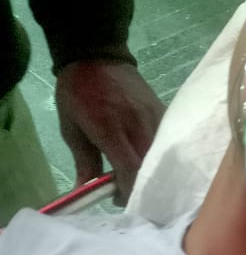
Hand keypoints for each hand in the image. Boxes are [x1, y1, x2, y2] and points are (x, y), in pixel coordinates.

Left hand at [55, 60, 165, 202]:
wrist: (97, 55)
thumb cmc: (77, 92)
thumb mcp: (71, 128)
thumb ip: (83, 160)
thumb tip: (85, 191)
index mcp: (110, 128)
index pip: (130, 168)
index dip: (129, 190)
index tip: (119, 200)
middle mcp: (137, 124)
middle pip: (150, 167)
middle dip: (141, 186)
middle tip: (128, 193)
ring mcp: (154, 117)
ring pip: (161, 157)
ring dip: (151, 173)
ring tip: (138, 179)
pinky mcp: (163, 112)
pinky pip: (165, 143)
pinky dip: (158, 157)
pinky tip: (148, 162)